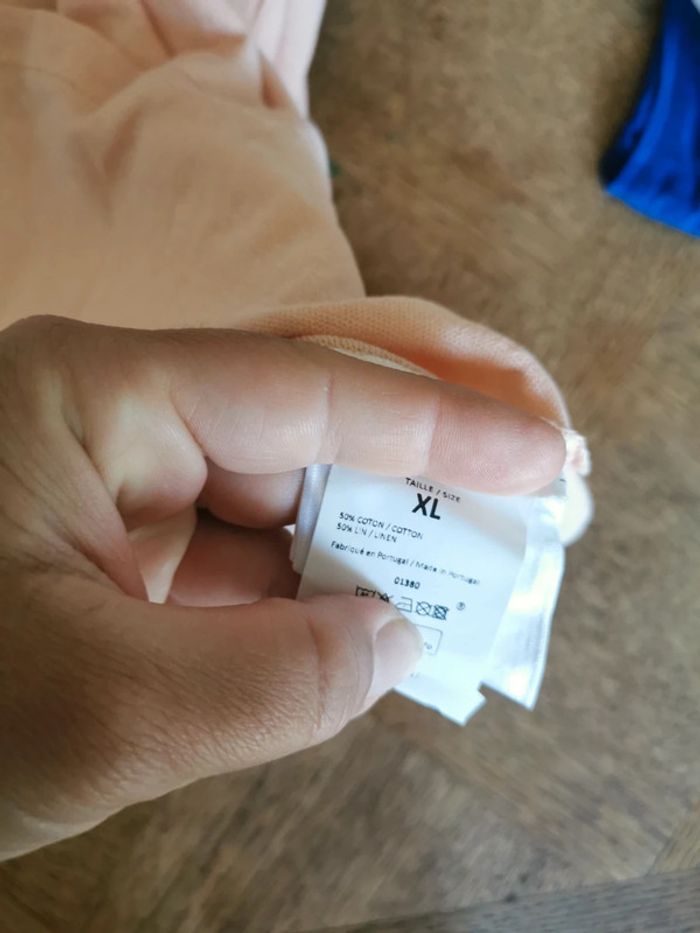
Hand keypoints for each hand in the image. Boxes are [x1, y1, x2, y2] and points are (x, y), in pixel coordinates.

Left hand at [0, 317, 563, 857]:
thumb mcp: (100, 710)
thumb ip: (275, 680)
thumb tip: (399, 641)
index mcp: (94, 395)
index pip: (304, 390)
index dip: (439, 425)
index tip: (541, 453)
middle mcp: (115, 413)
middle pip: (307, 409)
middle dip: (428, 445)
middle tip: (539, 469)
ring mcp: (120, 479)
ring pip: (286, 484)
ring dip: (383, 524)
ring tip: (481, 551)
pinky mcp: (124, 544)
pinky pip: (250, 548)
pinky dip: (323, 582)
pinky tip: (386, 605)